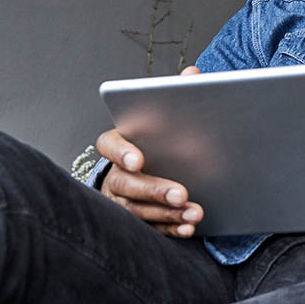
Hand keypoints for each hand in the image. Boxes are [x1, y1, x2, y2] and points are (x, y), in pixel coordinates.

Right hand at [96, 66, 203, 236]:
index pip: (109, 145)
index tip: (139, 159)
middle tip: (182, 192)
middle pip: (127, 184)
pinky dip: (170, 229)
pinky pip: (150, 229)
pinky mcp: (137, 220)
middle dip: (155, 189)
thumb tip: (193, 73)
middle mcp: (115, 174)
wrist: (154, 166)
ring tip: (194, 211)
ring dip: (167, 213)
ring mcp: (122, 200)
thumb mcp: (166, 113)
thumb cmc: (158, 137)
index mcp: (119, 143)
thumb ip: (176, 94)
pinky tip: (189, 227)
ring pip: (138, 210)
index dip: (122, 152)